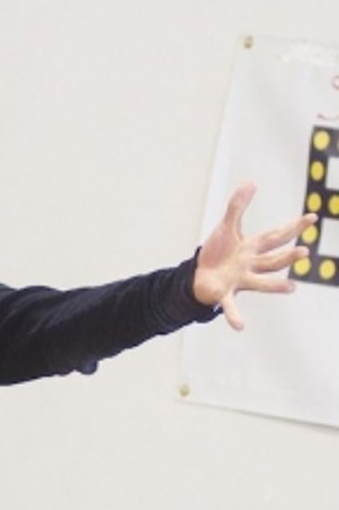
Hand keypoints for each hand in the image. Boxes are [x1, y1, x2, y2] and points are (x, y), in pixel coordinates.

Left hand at [193, 182, 314, 329]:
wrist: (198, 275)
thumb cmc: (217, 252)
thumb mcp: (226, 227)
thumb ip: (237, 206)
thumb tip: (250, 182)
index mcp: (253, 248)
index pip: (276, 236)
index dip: (293, 227)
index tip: (312, 217)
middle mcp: (251, 266)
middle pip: (273, 261)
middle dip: (287, 257)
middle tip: (303, 251)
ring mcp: (239, 281)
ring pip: (260, 283)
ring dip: (274, 286)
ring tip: (291, 288)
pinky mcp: (224, 294)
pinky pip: (230, 306)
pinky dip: (234, 316)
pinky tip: (240, 327)